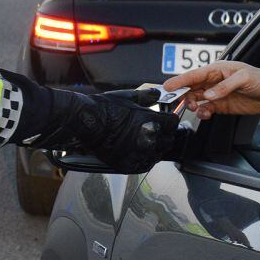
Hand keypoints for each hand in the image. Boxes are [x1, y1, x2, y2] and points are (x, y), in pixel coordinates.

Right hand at [34, 89, 180, 173]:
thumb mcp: (127, 97)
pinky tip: (141, 153)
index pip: (173, 123)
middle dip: (165, 134)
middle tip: (158, 130)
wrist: (85, 123)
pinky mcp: (128, 165)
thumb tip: (157, 94)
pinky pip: (145, 165)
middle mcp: (147, 139)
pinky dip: (146, 160)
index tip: (167, 120)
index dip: (170, 120)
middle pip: (169, 140)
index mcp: (150, 121)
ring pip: (159, 154)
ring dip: (157, 148)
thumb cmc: (104, 108)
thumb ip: (146, 96)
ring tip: (149, 142)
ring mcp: (138, 154)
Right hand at [163, 62, 259, 120]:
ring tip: (197, 109)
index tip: (168, 87)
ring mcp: (217, 94)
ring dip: (193, 105)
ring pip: (196, 99)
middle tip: (183, 103)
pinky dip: (202, 113)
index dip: (180, 80)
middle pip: (191, 87)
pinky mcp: (222, 105)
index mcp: (217, 70)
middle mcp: (214, 82)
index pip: (194, 75)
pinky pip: (206, 109)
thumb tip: (209, 95)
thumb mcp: (244, 78)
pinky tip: (205, 114)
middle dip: (184, 95)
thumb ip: (225, 86)